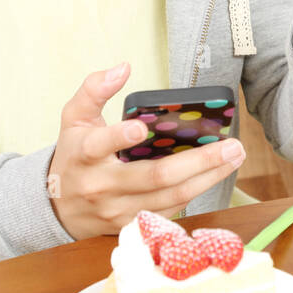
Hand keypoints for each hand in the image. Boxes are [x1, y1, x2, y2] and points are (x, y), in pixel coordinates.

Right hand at [46, 63, 245, 239]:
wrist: (58, 206)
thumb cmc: (74, 155)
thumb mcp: (74, 118)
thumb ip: (94, 89)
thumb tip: (123, 68)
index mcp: (84, 155)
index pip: (100, 145)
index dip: (120, 137)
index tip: (141, 128)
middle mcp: (101, 186)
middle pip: (154, 177)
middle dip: (198, 162)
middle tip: (231, 146)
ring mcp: (117, 210)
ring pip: (170, 197)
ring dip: (208, 178)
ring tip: (234, 157)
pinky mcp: (131, 224)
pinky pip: (170, 210)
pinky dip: (196, 191)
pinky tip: (217, 174)